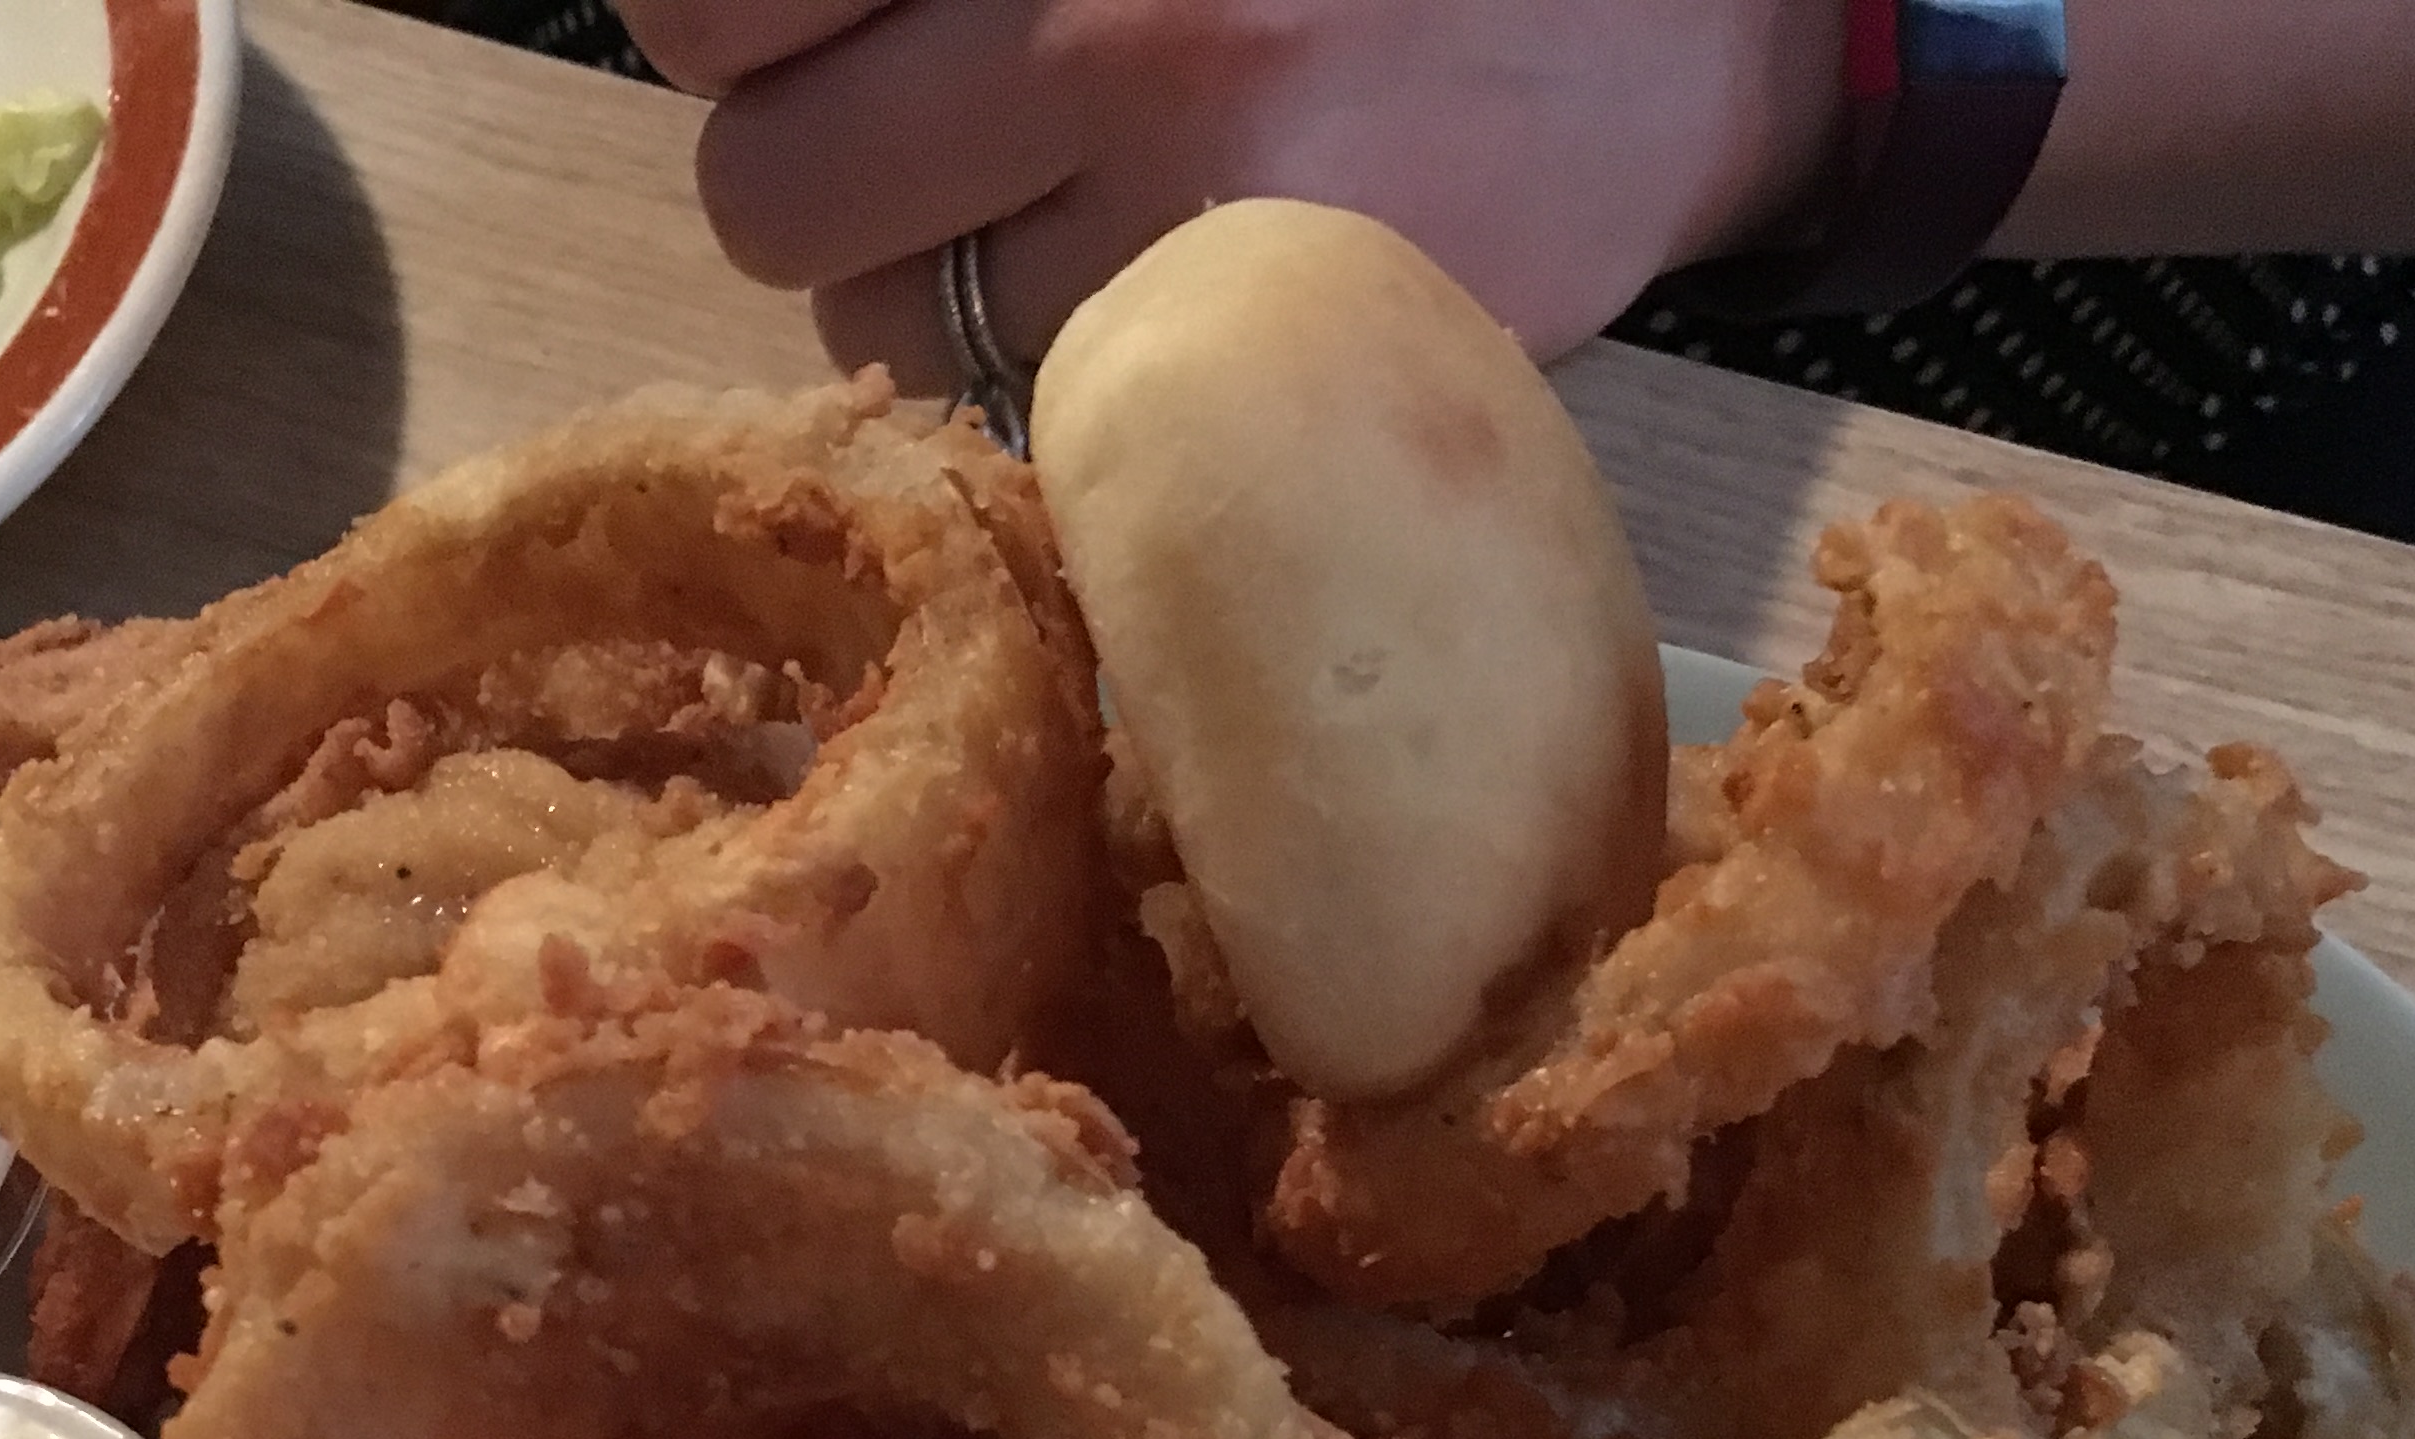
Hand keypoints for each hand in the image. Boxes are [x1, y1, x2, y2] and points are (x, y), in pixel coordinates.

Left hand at [620, 0, 1847, 390]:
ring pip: (880, 335)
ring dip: (929, 309)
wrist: (1690, 23)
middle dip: (819, 186)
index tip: (798, 44)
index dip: (731, 36)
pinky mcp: (1258, 317)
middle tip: (936, 151)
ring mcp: (1179, 159)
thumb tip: (724, 33)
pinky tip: (1154, 316)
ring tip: (1069, 232)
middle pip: (764, 183)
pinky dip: (1055, 400)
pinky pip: (1029, 423)